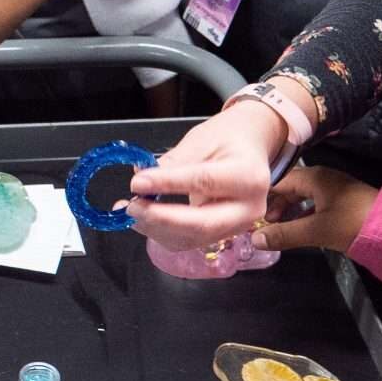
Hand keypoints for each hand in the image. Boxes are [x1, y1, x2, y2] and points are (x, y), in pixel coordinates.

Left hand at [124, 92, 315, 247]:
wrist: (250, 150)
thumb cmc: (228, 140)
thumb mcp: (202, 140)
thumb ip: (174, 162)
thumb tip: (143, 178)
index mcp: (249, 176)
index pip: (204, 182)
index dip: (168, 185)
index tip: (138, 183)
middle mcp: (249, 208)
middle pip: (201, 224)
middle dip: (161, 219)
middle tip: (132, 207)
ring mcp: (238, 227)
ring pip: (192, 238)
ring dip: (156, 229)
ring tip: (132, 211)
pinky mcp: (223, 235)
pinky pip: (189, 240)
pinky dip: (163, 233)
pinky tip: (145, 219)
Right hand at [252, 165, 381, 254]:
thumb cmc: (351, 224)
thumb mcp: (315, 230)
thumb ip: (284, 234)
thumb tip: (254, 239)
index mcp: (314, 177)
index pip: (278, 181)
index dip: (261, 196)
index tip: (248, 213)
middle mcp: (321, 178)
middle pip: (289, 187)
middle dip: (274, 205)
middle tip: (262, 224)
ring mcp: (332, 189)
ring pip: (301, 196)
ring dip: (288, 211)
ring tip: (276, 228)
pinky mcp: (340, 201)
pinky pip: (313, 203)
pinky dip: (301, 214)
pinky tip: (296, 228)